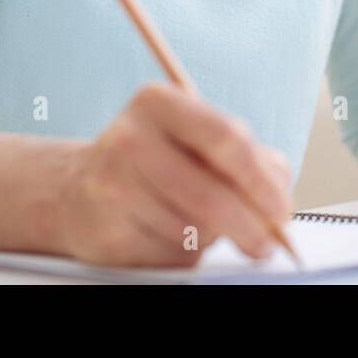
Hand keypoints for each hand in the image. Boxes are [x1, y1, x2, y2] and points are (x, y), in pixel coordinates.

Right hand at [51, 82, 293, 265]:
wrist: (75, 189)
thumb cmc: (156, 160)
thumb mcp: (197, 138)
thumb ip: (249, 157)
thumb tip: (278, 195)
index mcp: (157, 102)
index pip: (226, 139)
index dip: (262, 180)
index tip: (281, 209)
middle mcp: (129, 139)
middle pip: (212, 195)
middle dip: (251, 227)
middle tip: (267, 244)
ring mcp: (112, 187)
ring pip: (194, 231)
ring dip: (213, 238)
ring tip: (200, 223)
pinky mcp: (105, 233)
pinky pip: (170, 256)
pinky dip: (186, 254)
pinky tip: (168, 233)